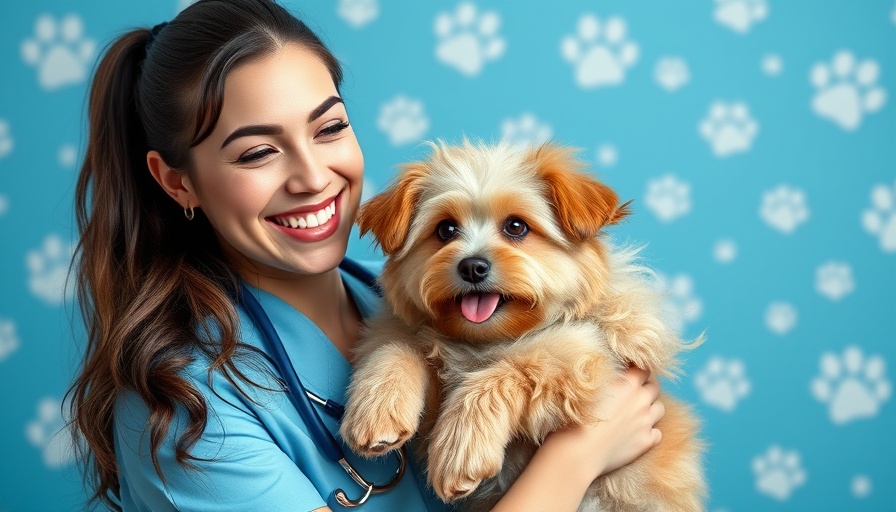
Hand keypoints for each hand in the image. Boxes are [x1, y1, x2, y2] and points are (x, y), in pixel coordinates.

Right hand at [545, 365, 663, 477]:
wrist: (579, 451)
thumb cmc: (576, 416)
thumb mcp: (589, 386)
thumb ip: (606, 375)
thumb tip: (614, 370)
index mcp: (628, 383)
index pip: (644, 369)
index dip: (638, 370)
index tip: (630, 373)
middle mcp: (641, 401)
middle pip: (655, 387)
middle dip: (646, 387)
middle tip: (633, 392)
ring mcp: (646, 422)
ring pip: (660, 409)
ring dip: (651, 408)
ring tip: (636, 412)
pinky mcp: (646, 442)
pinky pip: (657, 432)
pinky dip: (650, 431)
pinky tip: (636, 432)